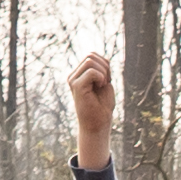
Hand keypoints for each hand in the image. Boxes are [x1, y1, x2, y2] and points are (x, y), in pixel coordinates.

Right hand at [65, 51, 114, 167]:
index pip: (92, 55)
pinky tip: (101, 87)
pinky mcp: (76, 86)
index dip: (104, 64)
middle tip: (106, 82)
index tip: (107, 79)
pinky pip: (91, 71)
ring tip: (103, 85)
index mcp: (79, 74)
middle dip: (105, 66)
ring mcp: (73, 80)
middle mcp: (73, 76)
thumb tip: (101, 58)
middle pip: (91, 55)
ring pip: (90, 60)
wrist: (98, 124)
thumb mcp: (104, 83)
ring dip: (103, 72)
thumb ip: (101, 69)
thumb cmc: (102, 106)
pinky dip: (101, 77)